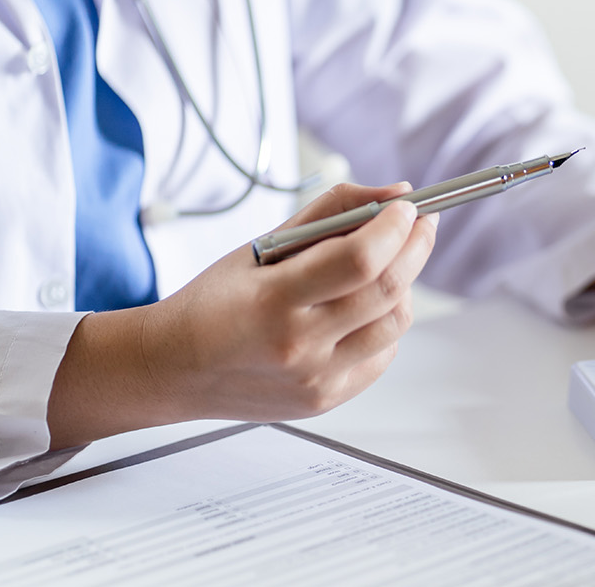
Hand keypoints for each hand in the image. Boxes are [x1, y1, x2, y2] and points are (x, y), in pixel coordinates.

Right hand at [49, 183, 438, 446]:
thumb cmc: (215, 302)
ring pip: (395, 324)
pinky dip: (384, 324)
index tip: (408, 207)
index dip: (396, 228)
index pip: (361, 259)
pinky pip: (382, 355)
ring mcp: (316, 379)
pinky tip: (362, 307)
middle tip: (420, 224)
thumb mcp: (261, 246)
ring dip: (403, 286)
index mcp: (274, 300)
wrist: (174, 369)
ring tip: (385, 266)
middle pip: (388, 290)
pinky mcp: (326, 400)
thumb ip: (331, 213)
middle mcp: (299, 346)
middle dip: (416, 247)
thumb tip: (396, 195)